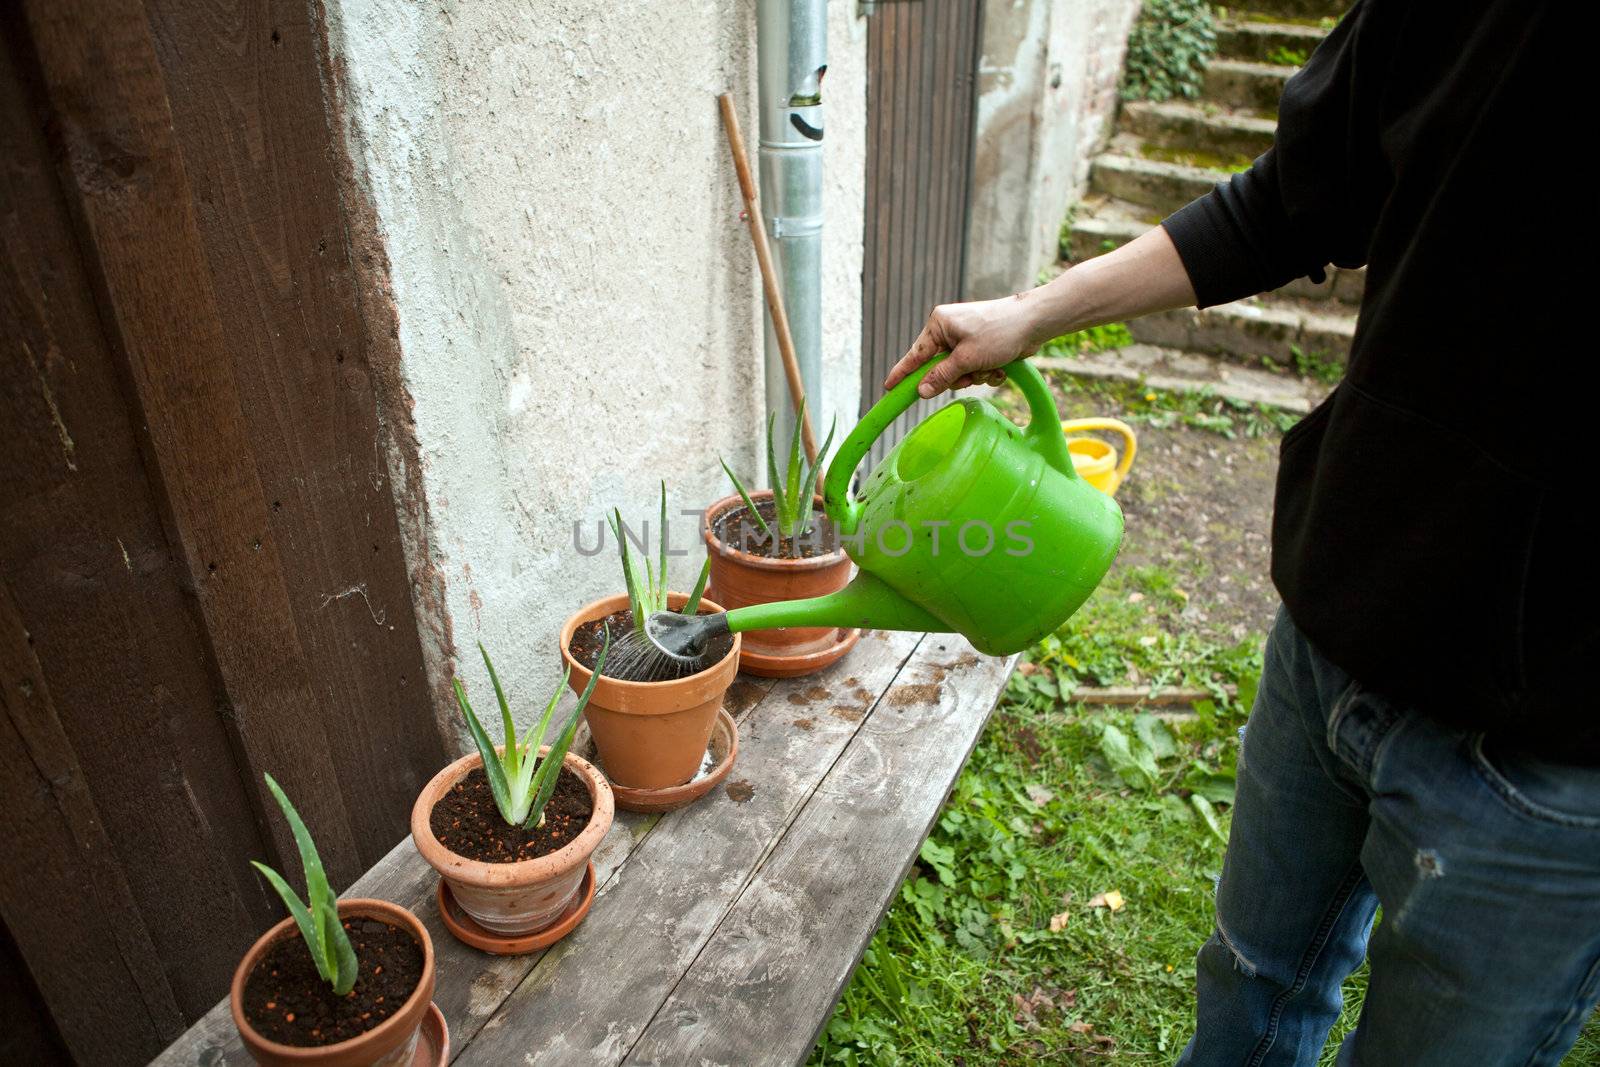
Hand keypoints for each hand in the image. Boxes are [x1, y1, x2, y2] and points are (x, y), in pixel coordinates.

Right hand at [883, 294, 1045, 398]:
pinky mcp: (980, 346)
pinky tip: (999, 368)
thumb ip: (942, 377)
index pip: (915, 356)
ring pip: (959, 372)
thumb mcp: (967, 359)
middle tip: (971, 373)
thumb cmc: (999, 332)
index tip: (888, 387)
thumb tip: (921, 391)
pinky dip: (985, 372)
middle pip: (939, 368)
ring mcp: (965, 338)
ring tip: (990, 367)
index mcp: (939, 325)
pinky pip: (974, 369)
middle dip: (957, 376)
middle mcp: (949, 330)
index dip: (902, 374)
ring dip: (975, 376)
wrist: (1034, 323)